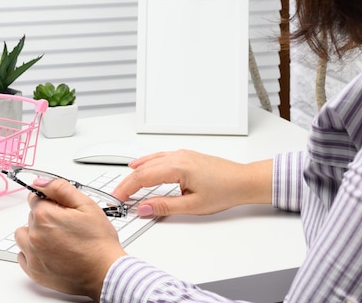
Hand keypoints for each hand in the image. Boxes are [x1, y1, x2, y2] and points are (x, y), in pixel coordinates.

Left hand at [15, 177, 126, 300]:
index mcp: (45, 216)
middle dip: (46, 216)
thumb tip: (40, 182)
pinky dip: (32, 252)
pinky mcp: (34, 272)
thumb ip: (60, 188)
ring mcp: (33, 255)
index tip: (62, 210)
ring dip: (35, 233)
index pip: (35, 197)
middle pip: (31, 216)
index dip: (52, 201)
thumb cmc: (99, 241)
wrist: (106, 273)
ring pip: (24, 234)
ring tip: (57, 239)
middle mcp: (34, 235)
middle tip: (67, 226)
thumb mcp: (86, 205)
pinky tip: (50, 252)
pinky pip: (23, 255)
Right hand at [112, 149, 272, 216]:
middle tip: (118, 195)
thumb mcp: (193, 205)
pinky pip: (159, 157)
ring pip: (150, 161)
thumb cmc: (224, 191)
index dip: (127, 188)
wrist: (243, 180)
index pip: (143, 177)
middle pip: (144, 168)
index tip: (118, 198)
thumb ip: (165, 206)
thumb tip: (144, 208)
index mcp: (177, 167)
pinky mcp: (185, 155)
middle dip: (128, 182)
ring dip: (136, 172)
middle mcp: (177, 157)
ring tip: (125, 183)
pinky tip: (141, 165)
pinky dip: (146, 163)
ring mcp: (181, 154)